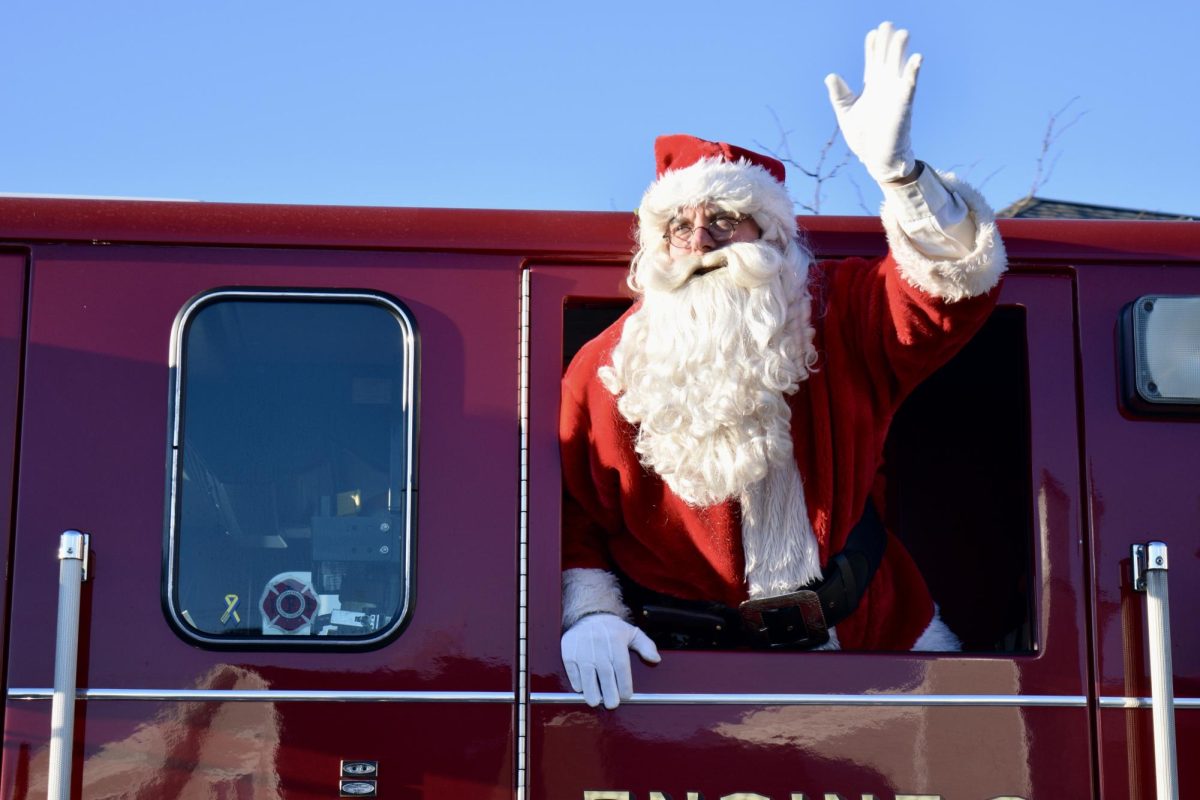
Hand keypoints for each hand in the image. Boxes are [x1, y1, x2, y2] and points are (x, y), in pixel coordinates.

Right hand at [561, 613, 660, 708]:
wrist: (589, 615)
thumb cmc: (612, 629)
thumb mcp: (632, 633)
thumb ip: (646, 646)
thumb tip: (655, 659)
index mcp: (616, 643)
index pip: (622, 669)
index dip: (624, 685)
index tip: (626, 695)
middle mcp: (599, 647)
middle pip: (605, 675)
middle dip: (609, 693)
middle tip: (611, 704)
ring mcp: (583, 650)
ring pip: (587, 676)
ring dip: (591, 691)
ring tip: (595, 701)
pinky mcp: (569, 652)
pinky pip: (572, 671)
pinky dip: (576, 681)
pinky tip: (582, 688)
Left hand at [825, 21, 920, 182]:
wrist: (876, 159)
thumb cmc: (864, 137)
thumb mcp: (845, 113)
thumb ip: (839, 94)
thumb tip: (830, 75)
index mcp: (871, 87)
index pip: (872, 61)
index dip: (873, 47)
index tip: (873, 33)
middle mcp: (884, 87)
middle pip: (886, 59)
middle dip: (887, 42)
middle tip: (888, 24)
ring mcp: (894, 95)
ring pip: (898, 67)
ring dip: (900, 51)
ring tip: (902, 33)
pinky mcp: (903, 105)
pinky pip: (910, 86)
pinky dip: (913, 72)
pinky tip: (917, 58)